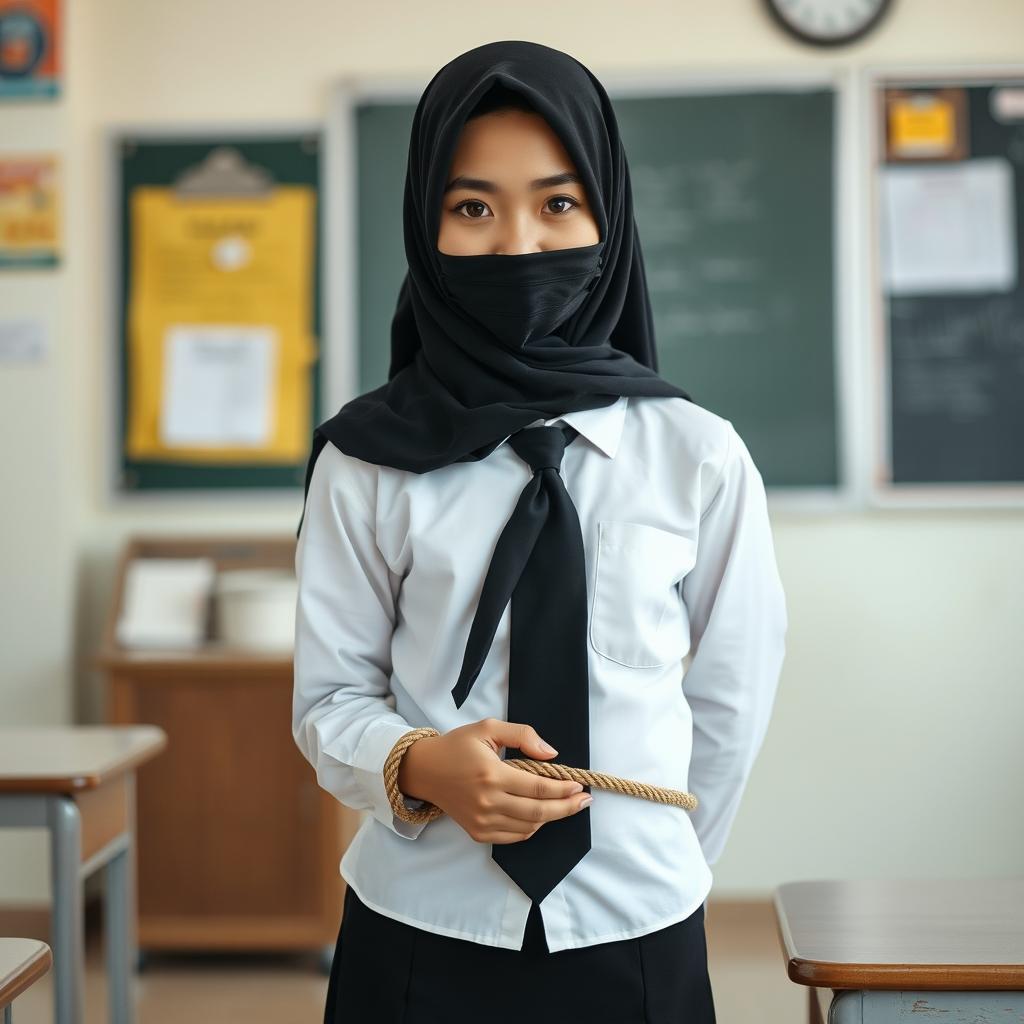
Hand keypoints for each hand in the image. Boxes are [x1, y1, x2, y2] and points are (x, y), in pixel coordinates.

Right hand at [397, 717, 591, 843]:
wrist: (424, 770)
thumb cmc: (457, 746)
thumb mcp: (488, 728)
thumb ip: (523, 735)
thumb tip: (551, 754)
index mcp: (492, 775)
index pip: (538, 788)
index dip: (563, 789)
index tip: (579, 785)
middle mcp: (488, 802)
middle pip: (539, 812)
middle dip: (567, 807)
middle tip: (584, 801)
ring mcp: (482, 821)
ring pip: (529, 827)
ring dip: (551, 817)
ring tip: (564, 805)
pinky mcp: (478, 832)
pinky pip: (514, 836)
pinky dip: (532, 827)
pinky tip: (541, 815)